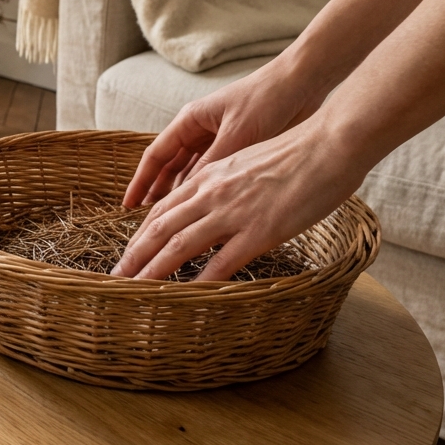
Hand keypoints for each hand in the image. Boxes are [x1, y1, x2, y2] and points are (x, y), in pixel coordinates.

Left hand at [111, 117, 368, 280]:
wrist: (329, 144)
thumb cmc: (298, 153)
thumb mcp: (248, 163)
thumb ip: (228, 184)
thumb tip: (219, 204)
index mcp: (209, 176)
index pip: (164, 209)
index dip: (142, 233)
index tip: (129, 253)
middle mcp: (211, 193)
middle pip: (159, 228)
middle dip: (134, 255)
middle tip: (115, 277)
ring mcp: (232, 213)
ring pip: (177, 246)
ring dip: (151, 272)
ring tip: (133, 290)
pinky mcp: (258, 232)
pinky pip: (220, 263)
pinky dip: (198, 283)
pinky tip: (184, 299)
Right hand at [122, 57, 328, 207]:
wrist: (302, 84)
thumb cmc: (266, 100)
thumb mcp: (237, 134)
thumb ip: (213, 165)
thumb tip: (189, 197)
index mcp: (190, 120)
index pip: (155, 155)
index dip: (140, 182)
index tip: (128, 205)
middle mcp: (199, 130)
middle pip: (169, 167)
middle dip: (157, 192)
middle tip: (147, 222)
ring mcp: (218, 140)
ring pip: (190, 173)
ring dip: (181, 194)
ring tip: (172, 222)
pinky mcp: (238, 148)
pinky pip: (213, 174)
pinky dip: (205, 190)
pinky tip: (204, 209)